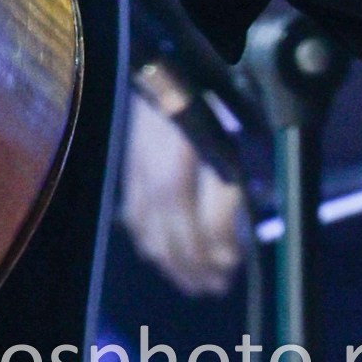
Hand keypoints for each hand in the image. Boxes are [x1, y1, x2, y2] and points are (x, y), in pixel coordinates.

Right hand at [120, 89, 245, 295]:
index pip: (202, 221)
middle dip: (197, 265)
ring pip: (152, 233)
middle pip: (176, 235)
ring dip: (174, 263)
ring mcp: (137, 177)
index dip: (220, 246)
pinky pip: (134, 219)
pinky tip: (160, 256)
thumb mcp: (226, 143)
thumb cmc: (201, 105)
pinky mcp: (127, 173)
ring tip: (194, 282)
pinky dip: (148, 243)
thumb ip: (228, 191)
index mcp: (183, 167)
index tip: (233, 263)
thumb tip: (231, 237)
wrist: (157, 75)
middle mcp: (155, 178)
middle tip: (217, 286)